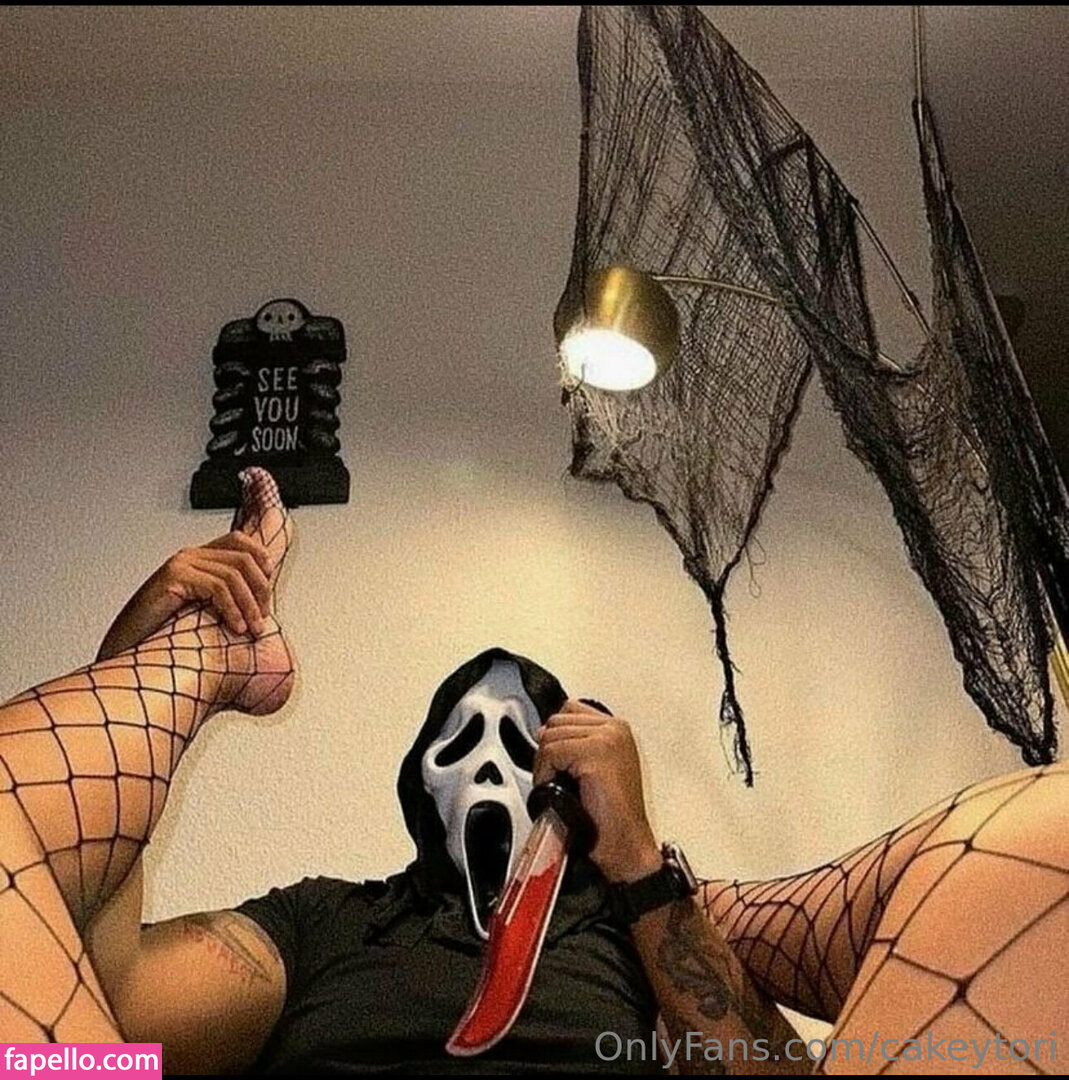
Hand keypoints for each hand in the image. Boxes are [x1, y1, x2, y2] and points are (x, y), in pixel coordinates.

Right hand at [97, 532, 272, 659]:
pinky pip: (217, 587)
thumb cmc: (163, 636)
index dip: (261, 560)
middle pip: (243, 557)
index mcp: (197, 559)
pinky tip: (236, 627)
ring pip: (234, 574)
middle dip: (261, 589)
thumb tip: (260, 605)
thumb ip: (225, 600)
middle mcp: (189, 556)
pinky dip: (233, 608)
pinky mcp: (173, 577)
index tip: (268, 591)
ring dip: (249, 604)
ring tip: (253, 629)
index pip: (239, 541)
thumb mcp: (203, 612)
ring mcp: (180, 564)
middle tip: (263, 619)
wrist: (127, 652)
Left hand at [533, 700, 661, 883]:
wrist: (625, 845)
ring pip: (551, 735)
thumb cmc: (610, 816)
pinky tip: (562, 791)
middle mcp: (614, 729)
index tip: (558, 760)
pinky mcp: (596, 753)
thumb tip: (542, 732)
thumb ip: (574, 743)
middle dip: (549, 751)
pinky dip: (546, 773)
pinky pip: (551, 752)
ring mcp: (606, 738)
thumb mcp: (593, 768)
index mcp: (617, 728)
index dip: (556, 735)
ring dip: (547, 764)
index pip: (569, 709)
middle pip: (557, 720)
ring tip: (562, 787)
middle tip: (558, 779)